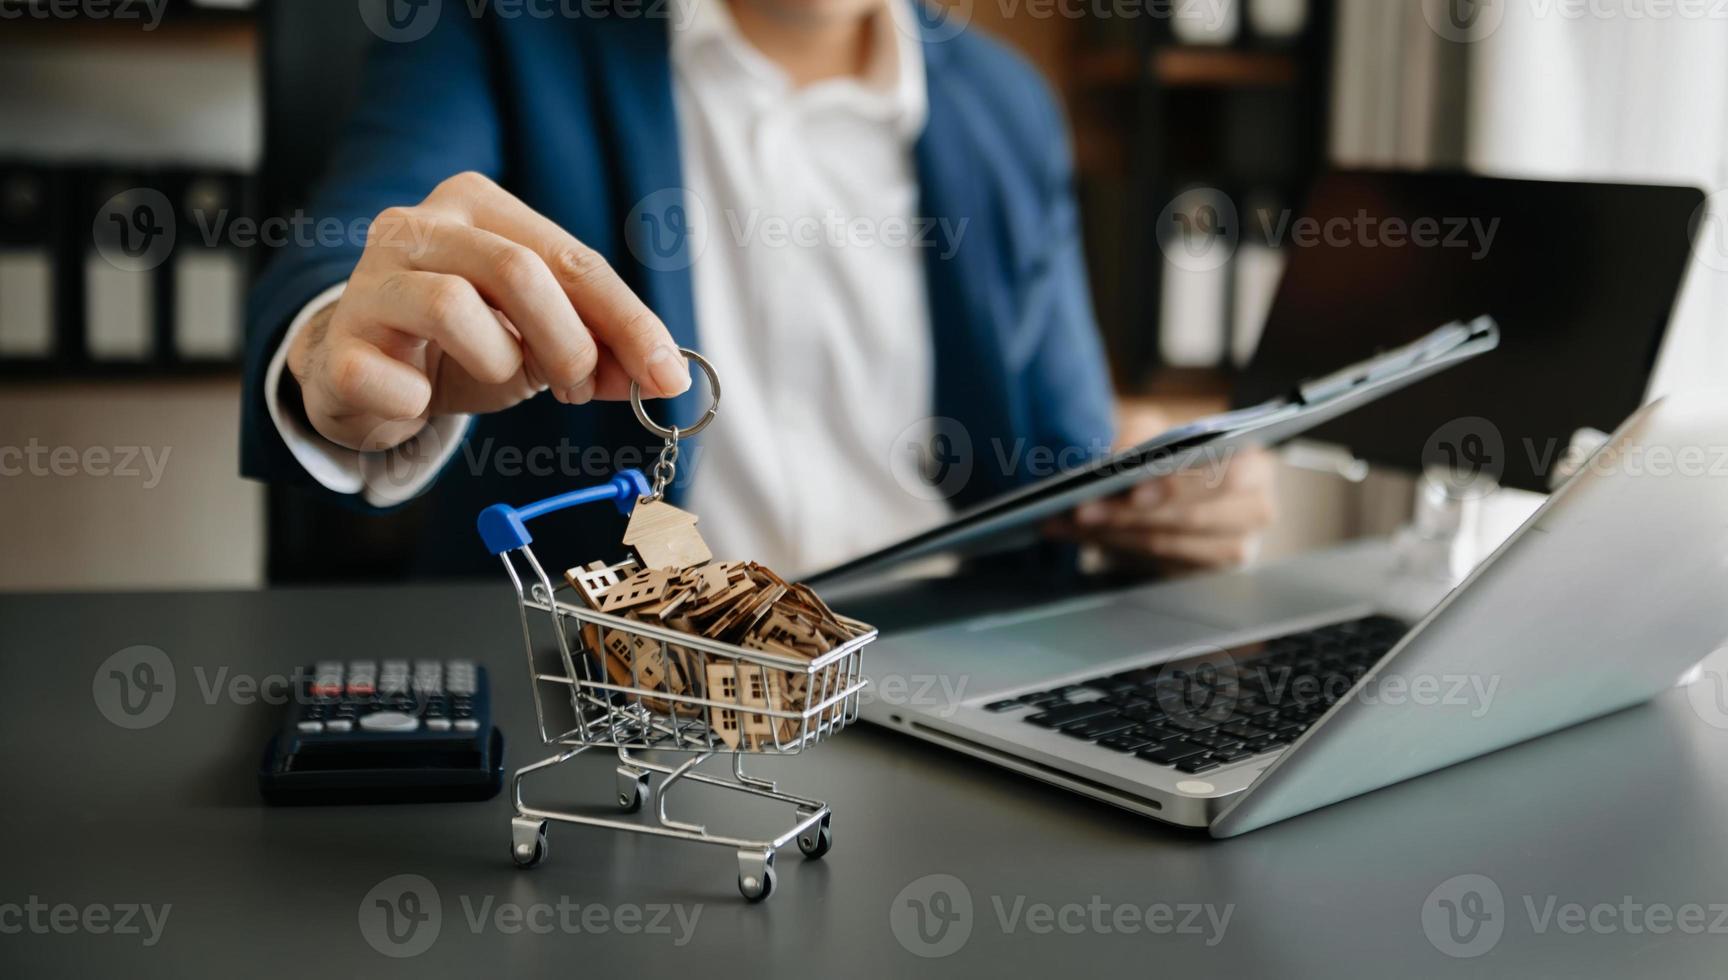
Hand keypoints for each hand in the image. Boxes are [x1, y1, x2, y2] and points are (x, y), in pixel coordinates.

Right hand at [287, 171, 690, 451]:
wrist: (357, 373)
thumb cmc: (459, 345)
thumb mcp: (538, 340)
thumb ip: (600, 352)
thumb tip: (664, 377)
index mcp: (479, 205)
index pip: (574, 259)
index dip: (629, 322)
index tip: (669, 376)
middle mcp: (418, 224)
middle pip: (518, 270)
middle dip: (568, 342)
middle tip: (576, 388)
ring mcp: (370, 278)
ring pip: (453, 308)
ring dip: (496, 362)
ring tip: (494, 377)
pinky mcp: (337, 341)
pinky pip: (391, 377)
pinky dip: (420, 401)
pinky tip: (419, 396)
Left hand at [1047, 447, 1276, 570]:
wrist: (1176, 480)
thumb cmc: (1170, 449)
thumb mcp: (1156, 427)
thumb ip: (1141, 438)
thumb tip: (1116, 462)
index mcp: (1256, 466)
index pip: (1226, 478)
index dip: (1178, 486)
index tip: (1133, 490)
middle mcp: (1254, 513)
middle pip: (1190, 519)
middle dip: (1129, 514)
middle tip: (1081, 510)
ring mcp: (1232, 550)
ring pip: (1166, 546)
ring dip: (1111, 534)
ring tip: (1066, 522)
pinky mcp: (1202, 573)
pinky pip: (1153, 563)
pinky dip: (1111, 547)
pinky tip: (1077, 535)